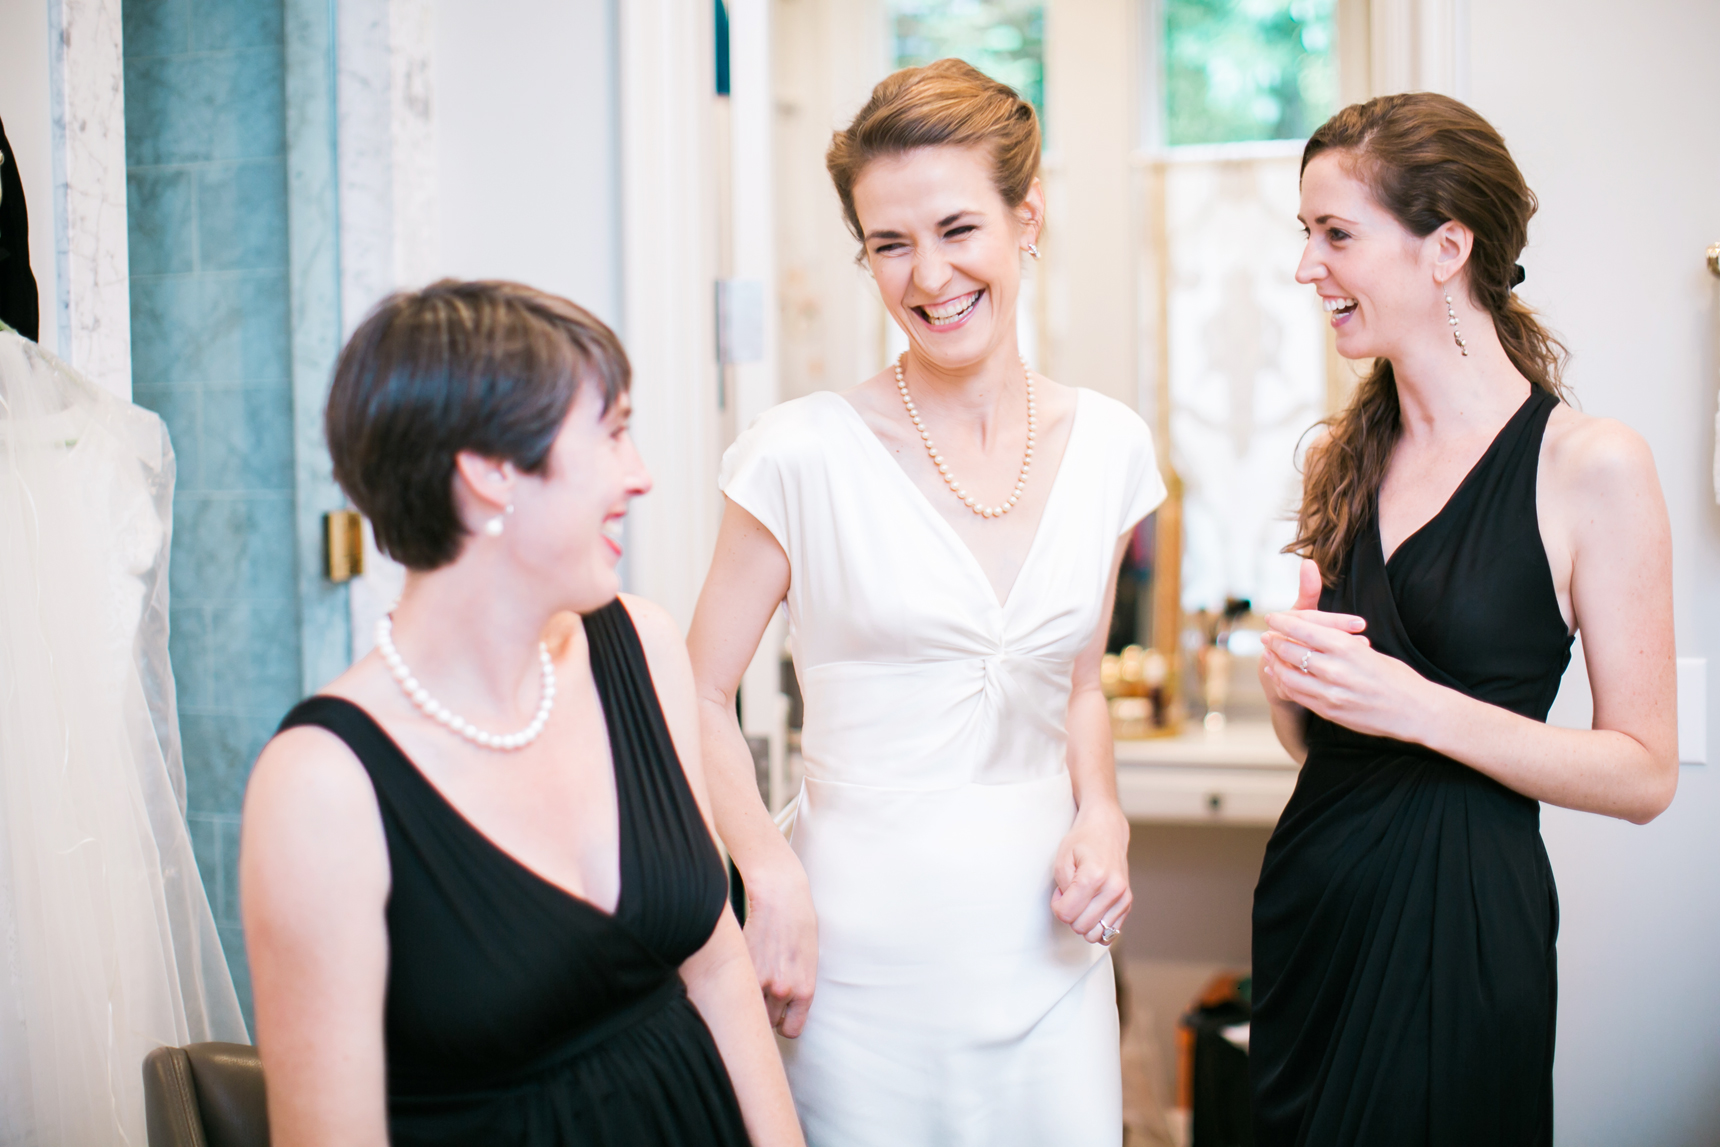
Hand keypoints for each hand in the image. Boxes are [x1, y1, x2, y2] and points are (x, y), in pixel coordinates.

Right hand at [739, 860, 818, 1037]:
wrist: (780, 895)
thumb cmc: (799, 924)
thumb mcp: (809, 962)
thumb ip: (798, 988)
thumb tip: (785, 1008)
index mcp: (804, 990)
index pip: (790, 1030)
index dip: (782, 1023)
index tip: (778, 1014)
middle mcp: (782, 990)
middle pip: (767, 1022)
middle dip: (765, 1009)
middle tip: (763, 991)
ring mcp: (759, 978)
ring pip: (749, 1007)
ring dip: (748, 996)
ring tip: (751, 979)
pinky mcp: (741, 964)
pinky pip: (734, 987)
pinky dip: (734, 982)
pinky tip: (740, 968)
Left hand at [1051, 802, 1131, 944]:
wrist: (1107, 830)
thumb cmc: (1082, 842)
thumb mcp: (1062, 860)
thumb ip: (1063, 890)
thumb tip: (1072, 914)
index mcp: (1094, 876)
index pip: (1066, 913)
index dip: (1057, 905)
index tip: (1060, 892)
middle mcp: (1113, 889)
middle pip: (1080, 927)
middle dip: (1070, 914)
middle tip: (1070, 894)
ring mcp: (1123, 897)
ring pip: (1095, 935)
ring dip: (1083, 922)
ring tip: (1082, 901)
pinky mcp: (1128, 904)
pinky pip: (1110, 933)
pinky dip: (1097, 925)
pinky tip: (1092, 908)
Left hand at [1260, 579, 1437, 742]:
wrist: (1415, 711)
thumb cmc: (1396, 676)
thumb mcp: (1368, 651)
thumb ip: (1339, 643)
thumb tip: (1310, 632)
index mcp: (1347, 646)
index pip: (1303, 629)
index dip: (1283, 622)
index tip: (1272, 617)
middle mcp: (1335, 669)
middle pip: (1290, 651)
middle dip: (1274, 642)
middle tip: (1266, 636)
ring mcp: (1330, 693)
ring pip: (1288, 675)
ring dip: (1275, 663)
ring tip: (1269, 656)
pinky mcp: (1329, 711)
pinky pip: (1297, 695)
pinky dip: (1285, 683)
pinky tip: (1281, 676)